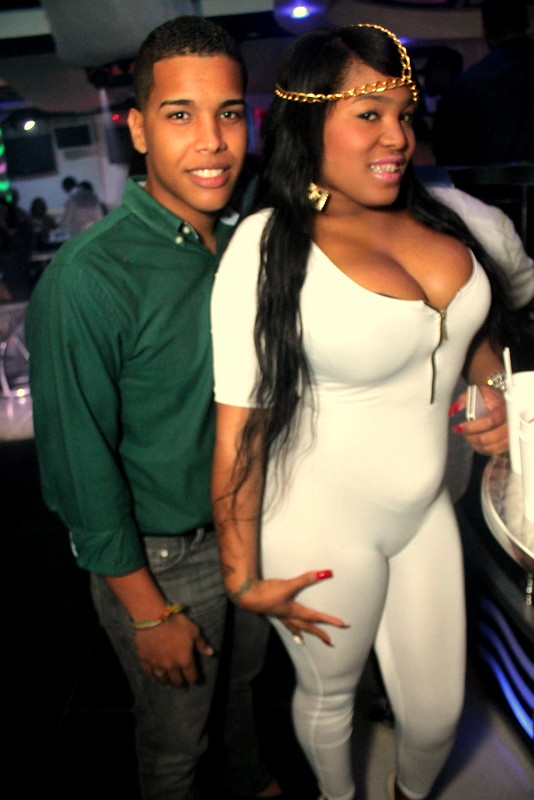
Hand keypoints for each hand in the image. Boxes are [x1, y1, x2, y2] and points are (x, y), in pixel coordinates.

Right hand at [135, 612, 213, 687]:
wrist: (153, 619)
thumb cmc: (176, 624)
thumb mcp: (194, 631)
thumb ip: (202, 643)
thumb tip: (211, 653)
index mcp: (184, 660)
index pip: (191, 675)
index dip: (193, 679)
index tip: (194, 681)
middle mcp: (171, 666)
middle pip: (177, 680)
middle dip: (181, 684)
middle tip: (183, 688)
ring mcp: (157, 665)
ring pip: (163, 679)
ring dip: (167, 684)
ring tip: (169, 687)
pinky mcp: (145, 660)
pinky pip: (149, 672)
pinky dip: (152, 677)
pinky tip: (154, 679)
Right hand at [232, 571, 347, 645]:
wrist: (247, 595)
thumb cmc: (268, 592)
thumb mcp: (289, 585)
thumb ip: (307, 579)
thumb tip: (326, 573)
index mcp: (295, 612)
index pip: (317, 617)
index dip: (331, 621)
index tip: (344, 625)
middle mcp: (289, 617)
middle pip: (308, 628)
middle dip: (320, 634)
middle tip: (331, 642)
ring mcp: (280, 616)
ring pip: (295, 628)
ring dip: (303, 634)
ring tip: (306, 640)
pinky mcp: (273, 611)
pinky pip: (285, 623)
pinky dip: (290, 627)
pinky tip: (288, 625)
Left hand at [451, 384, 507, 454]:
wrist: (501, 401)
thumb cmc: (489, 397)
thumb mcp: (477, 392)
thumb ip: (464, 399)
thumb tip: (454, 409)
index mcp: (503, 409)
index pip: (489, 422)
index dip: (472, 427)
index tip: (460, 426)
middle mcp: (509, 424)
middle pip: (489, 438)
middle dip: (472, 437)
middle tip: (463, 432)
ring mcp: (510, 435)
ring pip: (491, 448)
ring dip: (475, 444)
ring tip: (468, 435)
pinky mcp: (507, 443)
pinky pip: (493, 452)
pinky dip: (481, 448)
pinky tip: (475, 441)